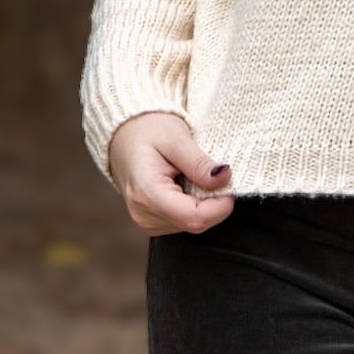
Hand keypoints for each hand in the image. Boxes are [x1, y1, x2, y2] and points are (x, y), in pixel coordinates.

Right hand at [108, 112, 234, 234]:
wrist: (124, 134)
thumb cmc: (147, 130)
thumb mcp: (176, 138)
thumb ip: (199, 163)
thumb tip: (224, 178)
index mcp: (147, 193)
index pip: (194, 218)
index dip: (220, 205)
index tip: (228, 183)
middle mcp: (143, 213)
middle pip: (195, 223)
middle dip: (213, 202)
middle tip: (210, 173)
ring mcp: (146, 221)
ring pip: (192, 223)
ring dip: (202, 202)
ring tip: (190, 174)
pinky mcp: (152, 221)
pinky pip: (183, 220)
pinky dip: (192, 203)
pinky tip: (184, 183)